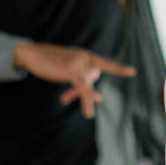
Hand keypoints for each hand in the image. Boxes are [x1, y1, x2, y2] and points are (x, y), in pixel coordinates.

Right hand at [14, 42, 135, 118]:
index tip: (132, 72)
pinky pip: (83, 88)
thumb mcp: (69, 70)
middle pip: (92, 80)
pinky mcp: (72, 71)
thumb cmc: (50, 62)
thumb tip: (98, 97)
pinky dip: (88, 99)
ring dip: (82, 97)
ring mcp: (79, 63)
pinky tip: (90, 110)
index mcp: (86, 56)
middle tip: (69, 100)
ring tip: (77, 107)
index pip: (105, 63)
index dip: (118, 68)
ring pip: (88, 85)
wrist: (33, 54)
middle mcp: (85, 58)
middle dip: (84, 92)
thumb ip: (83, 80)